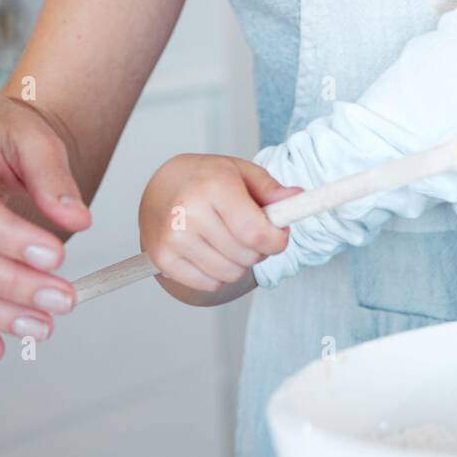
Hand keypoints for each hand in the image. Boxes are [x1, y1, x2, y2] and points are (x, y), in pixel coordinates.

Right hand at [139, 153, 295, 292]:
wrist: (161, 187)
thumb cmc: (206, 179)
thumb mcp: (241, 172)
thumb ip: (271, 189)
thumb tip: (296, 198)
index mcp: (214, 186)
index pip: (255, 232)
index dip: (276, 241)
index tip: (279, 236)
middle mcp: (190, 213)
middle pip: (247, 255)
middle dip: (259, 250)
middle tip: (250, 233)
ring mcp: (174, 238)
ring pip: (230, 274)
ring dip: (239, 263)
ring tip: (230, 241)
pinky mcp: (163, 259)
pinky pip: (209, 284)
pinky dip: (218, 274)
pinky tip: (211, 252)